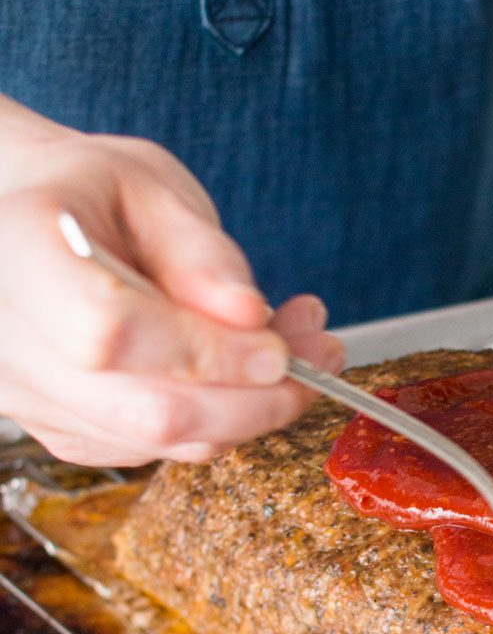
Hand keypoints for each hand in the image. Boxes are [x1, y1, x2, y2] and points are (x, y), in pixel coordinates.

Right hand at [0, 96, 343, 465]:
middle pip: (144, 408)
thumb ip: (199, 252)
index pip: (111, 331)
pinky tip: (250, 372)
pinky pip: (155, 447)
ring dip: (251, 410)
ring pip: (157, 440)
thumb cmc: (88, 192)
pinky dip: (221, 420)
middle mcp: (6, 338)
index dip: (207, 351)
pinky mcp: (62, 428)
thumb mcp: (149, 187)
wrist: (33, 217)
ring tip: (300, 350)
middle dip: (255, 398)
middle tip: (320, 356)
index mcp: (17, 253)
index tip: (278, 349)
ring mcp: (27, 396)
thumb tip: (248, 316)